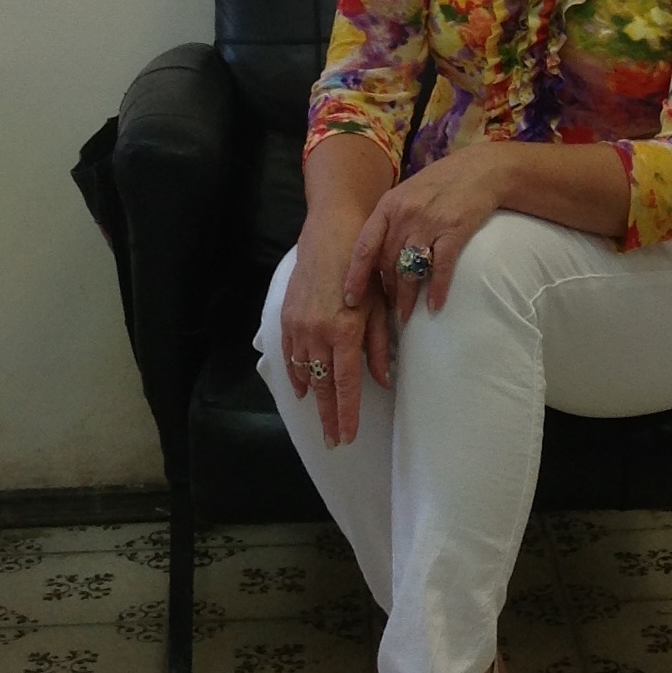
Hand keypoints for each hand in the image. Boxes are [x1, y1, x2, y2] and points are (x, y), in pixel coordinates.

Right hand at [278, 224, 393, 446]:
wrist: (333, 231)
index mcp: (344, 331)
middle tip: (333, 441)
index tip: (346, 437)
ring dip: (313, 398)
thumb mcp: (378, 305)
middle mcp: (317, 333)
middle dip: (328, 416)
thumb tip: (384, 380)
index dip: (346, 414)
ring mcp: (298, 326)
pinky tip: (302, 389)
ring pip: (303, 373)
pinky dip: (294, 374)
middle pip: (323, 385)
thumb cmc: (364, 265)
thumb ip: (379, 345)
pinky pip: (289, 355)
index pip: (346, 384)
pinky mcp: (287, 316)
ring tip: (321, 420)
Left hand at [344, 145, 515, 324]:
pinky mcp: (455, 230)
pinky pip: (441, 267)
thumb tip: (375, 254)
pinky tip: (435, 306)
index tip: (350, 298)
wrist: (482, 169)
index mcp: (389, 205)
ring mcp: (430, 222)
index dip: (355, 275)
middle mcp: (405, 214)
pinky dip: (437, 290)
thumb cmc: (442, 182)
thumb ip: (391, 219)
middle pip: (387, 262)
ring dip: (406, 298)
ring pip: (410, 270)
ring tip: (405, 316)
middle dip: (385, 292)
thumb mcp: (408, 193)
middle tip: (386, 312)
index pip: (365, 246)